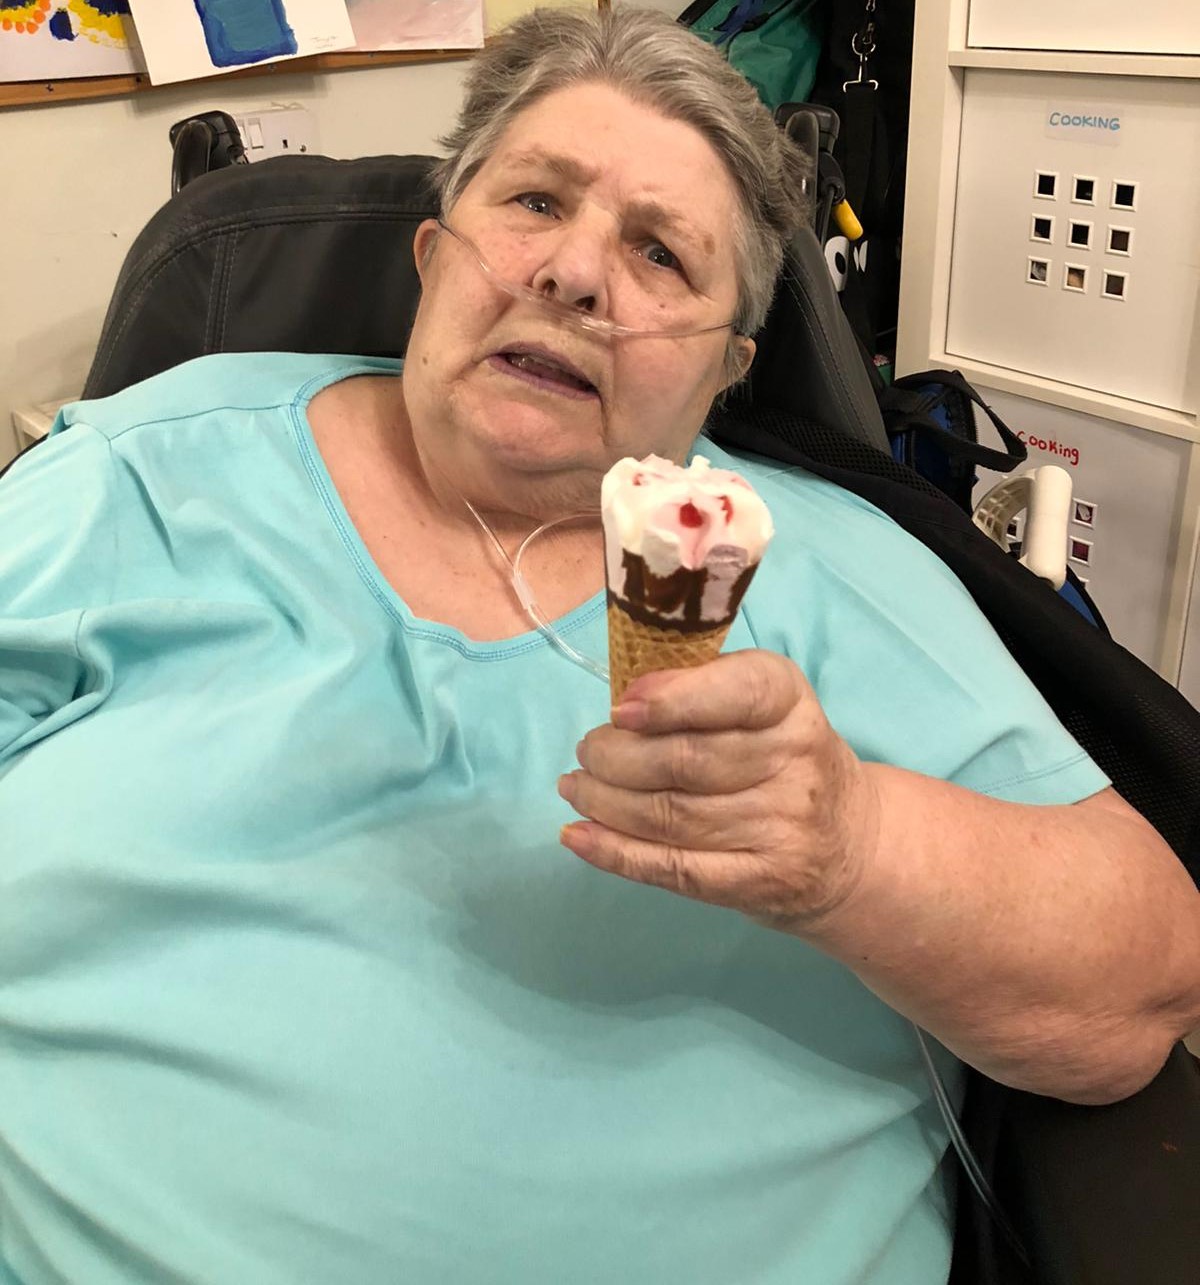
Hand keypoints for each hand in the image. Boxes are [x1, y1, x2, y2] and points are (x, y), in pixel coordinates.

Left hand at [558, 650, 879, 930]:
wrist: (851, 846)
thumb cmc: (785, 759)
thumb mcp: (765, 707)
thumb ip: (702, 690)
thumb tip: (627, 697)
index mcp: (792, 703)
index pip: (739, 692)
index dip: (673, 699)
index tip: (621, 709)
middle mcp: (795, 763)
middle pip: (687, 760)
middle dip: (616, 755)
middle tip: (587, 751)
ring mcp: (781, 829)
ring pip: (671, 815)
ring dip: (604, 800)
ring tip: (576, 787)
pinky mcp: (760, 882)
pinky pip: (675, 867)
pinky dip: (616, 852)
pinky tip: (579, 836)